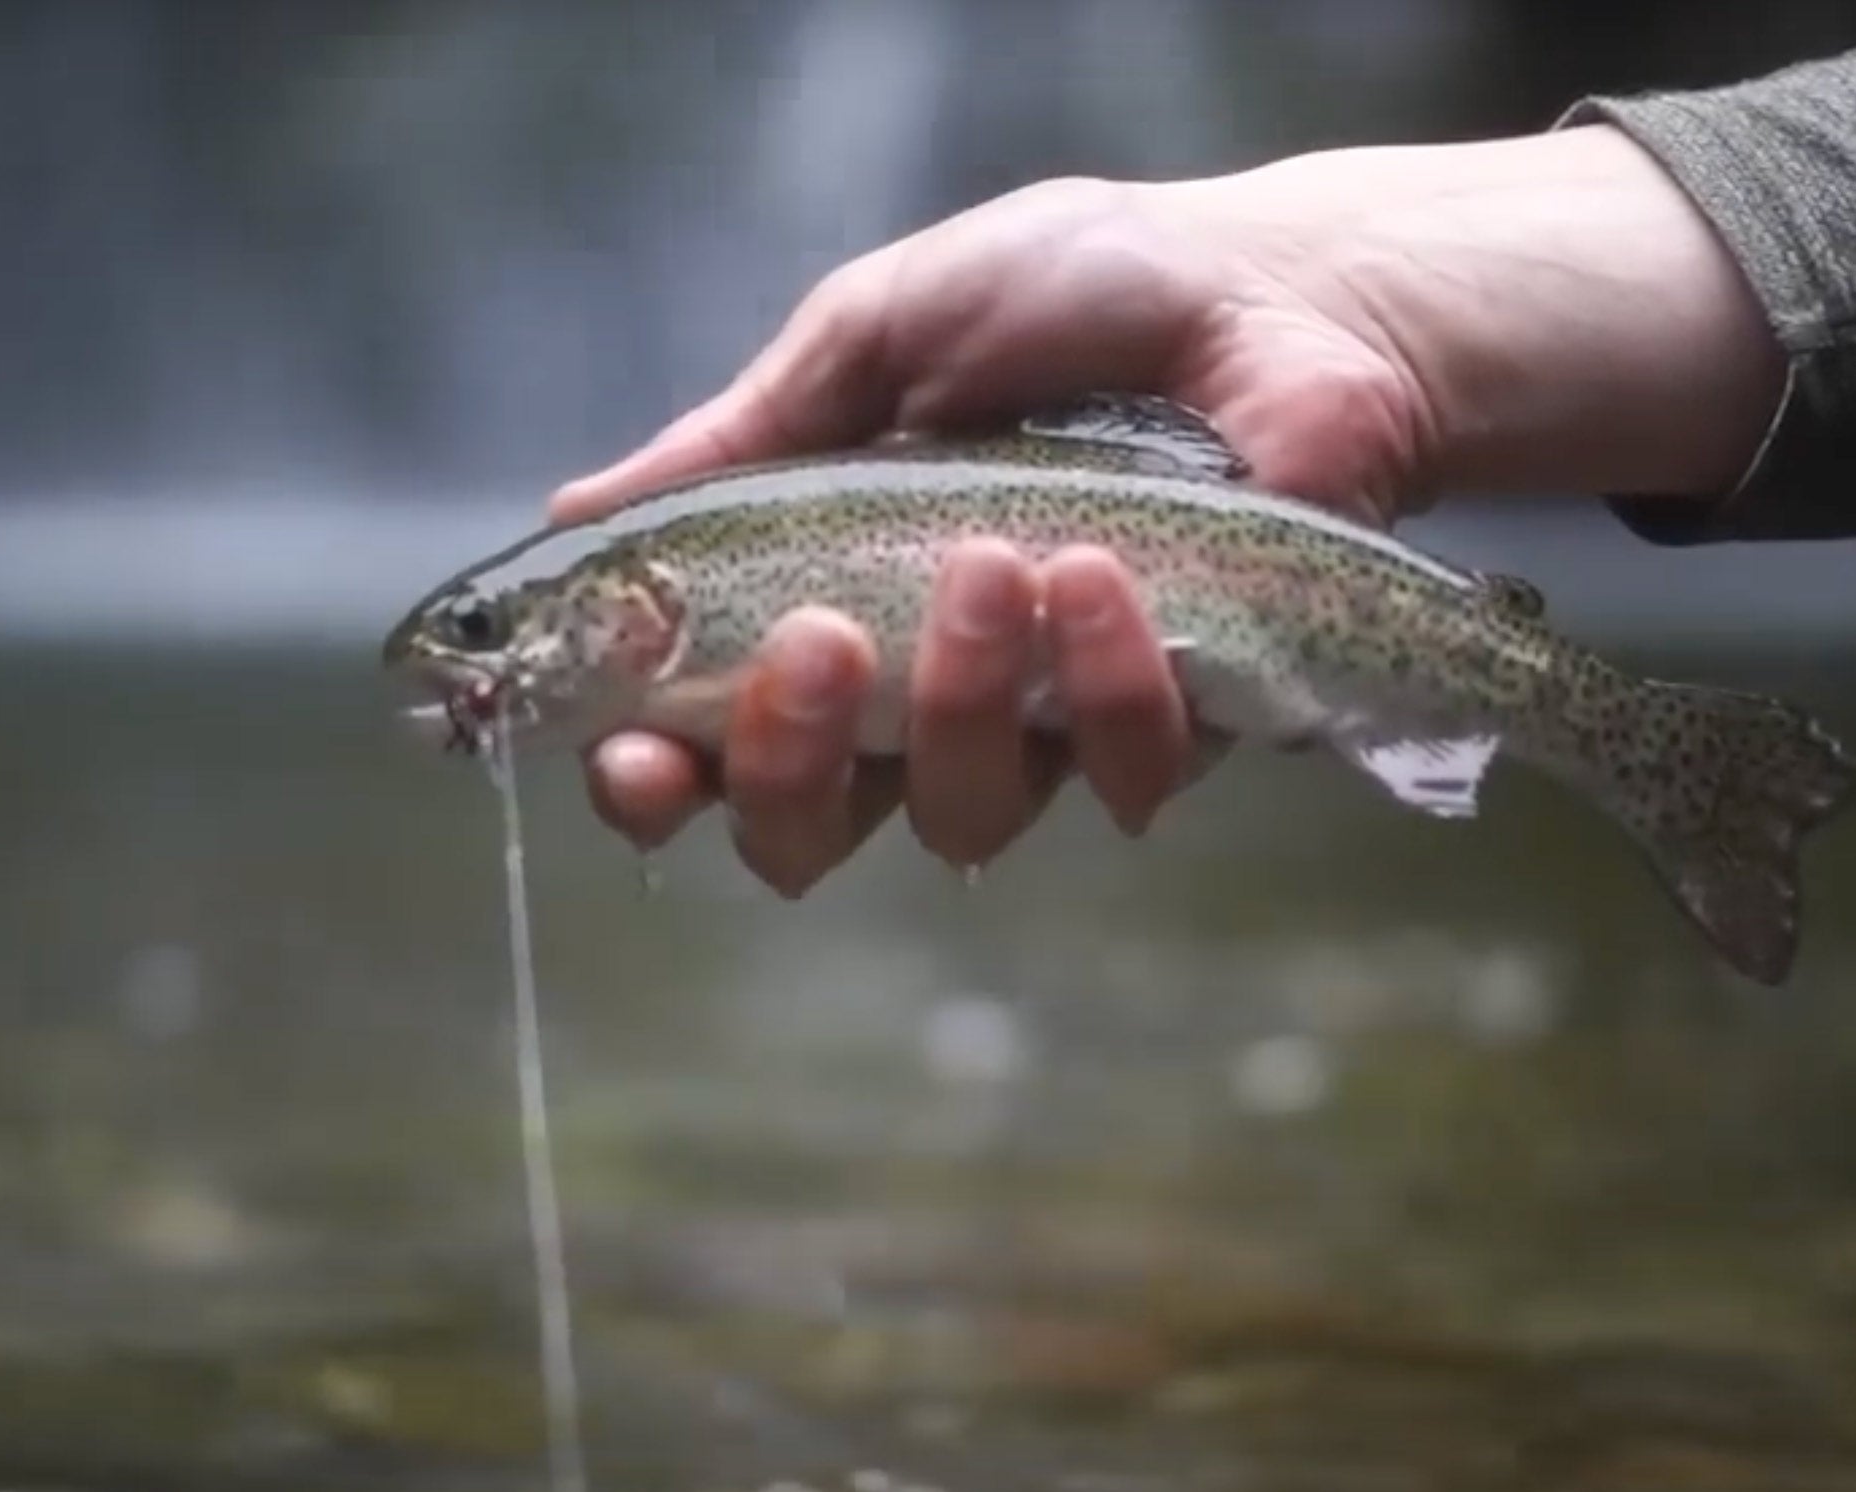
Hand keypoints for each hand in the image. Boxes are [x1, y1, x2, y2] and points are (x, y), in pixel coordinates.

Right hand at [555, 127, 1780, 892]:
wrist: (1279, 292)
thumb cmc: (1076, 297)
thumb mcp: (878, 332)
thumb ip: (742, 440)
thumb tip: (575, 518)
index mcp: (824, 606)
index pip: (706, 748)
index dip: (656, 783)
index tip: (638, 757)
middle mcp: (918, 699)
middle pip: (808, 835)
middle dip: (787, 765)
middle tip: (817, 643)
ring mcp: (1048, 730)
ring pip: (962, 816)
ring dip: (959, 701)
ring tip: (999, 560)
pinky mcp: (1179, 731)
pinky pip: (1122, 778)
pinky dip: (1110, 684)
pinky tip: (1112, 572)